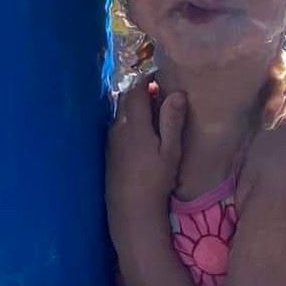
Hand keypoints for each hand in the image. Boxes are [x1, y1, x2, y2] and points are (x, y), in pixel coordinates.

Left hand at [107, 77, 184, 236]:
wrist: (130, 208)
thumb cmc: (155, 180)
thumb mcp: (170, 151)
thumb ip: (172, 121)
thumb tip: (176, 93)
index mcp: (134, 123)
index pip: (136, 90)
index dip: (148, 79)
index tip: (161, 77)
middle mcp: (118, 127)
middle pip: (127, 99)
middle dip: (141, 91)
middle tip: (160, 93)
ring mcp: (110, 140)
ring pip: (121, 113)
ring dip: (135, 108)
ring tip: (153, 112)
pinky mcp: (108, 151)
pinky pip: (118, 127)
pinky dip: (129, 122)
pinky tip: (142, 133)